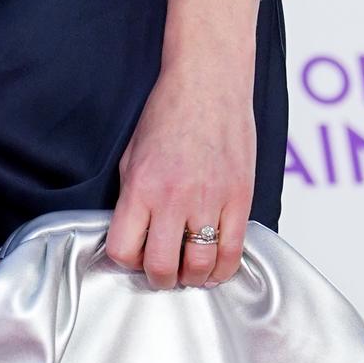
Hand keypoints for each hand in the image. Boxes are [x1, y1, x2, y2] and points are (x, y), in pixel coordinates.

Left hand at [106, 56, 255, 289]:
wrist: (208, 83)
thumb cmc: (168, 113)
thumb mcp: (131, 155)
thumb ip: (131, 198)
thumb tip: (133, 236)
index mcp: (141, 186)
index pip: (124, 250)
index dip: (125, 261)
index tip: (131, 257)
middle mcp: (174, 199)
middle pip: (162, 268)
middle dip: (158, 279)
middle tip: (161, 274)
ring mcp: (210, 201)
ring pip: (200, 267)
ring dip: (191, 279)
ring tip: (188, 272)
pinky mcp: (240, 200)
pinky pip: (234, 252)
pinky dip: (223, 270)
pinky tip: (215, 268)